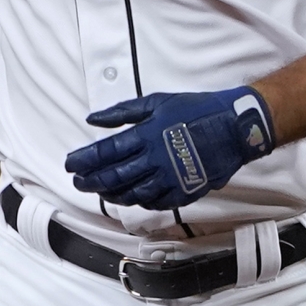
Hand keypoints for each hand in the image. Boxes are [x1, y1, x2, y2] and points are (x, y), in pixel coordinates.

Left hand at [62, 85, 275, 210]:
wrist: (234, 127)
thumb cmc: (196, 111)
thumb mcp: (157, 102)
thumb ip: (123, 112)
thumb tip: (93, 119)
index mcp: (146, 135)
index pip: (105, 153)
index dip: (84, 160)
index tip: (71, 164)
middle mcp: (154, 160)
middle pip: (113, 177)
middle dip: (91, 181)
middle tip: (79, 182)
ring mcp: (169, 179)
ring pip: (131, 194)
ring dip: (111, 194)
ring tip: (101, 191)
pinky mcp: (184, 191)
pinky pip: (154, 203)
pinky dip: (137, 202)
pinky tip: (129, 198)